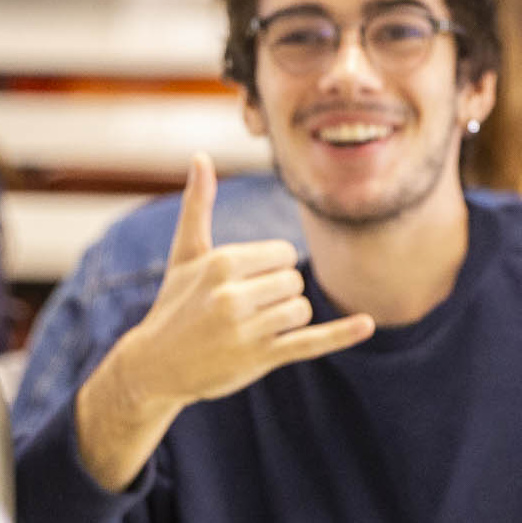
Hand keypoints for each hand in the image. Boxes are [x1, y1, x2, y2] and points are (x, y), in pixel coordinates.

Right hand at [73, 154, 373, 489]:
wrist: (154, 366)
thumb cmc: (173, 304)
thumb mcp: (184, 254)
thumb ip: (197, 205)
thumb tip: (200, 156)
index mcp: (220, 263)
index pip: (283, 254)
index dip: (271, 268)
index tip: (244, 284)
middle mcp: (232, 295)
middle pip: (294, 281)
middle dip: (277, 294)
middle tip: (241, 311)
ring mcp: (247, 329)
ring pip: (301, 310)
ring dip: (285, 319)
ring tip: (250, 329)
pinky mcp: (260, 358)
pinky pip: (310, 342)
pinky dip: (341, 334)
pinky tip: (366, 324)